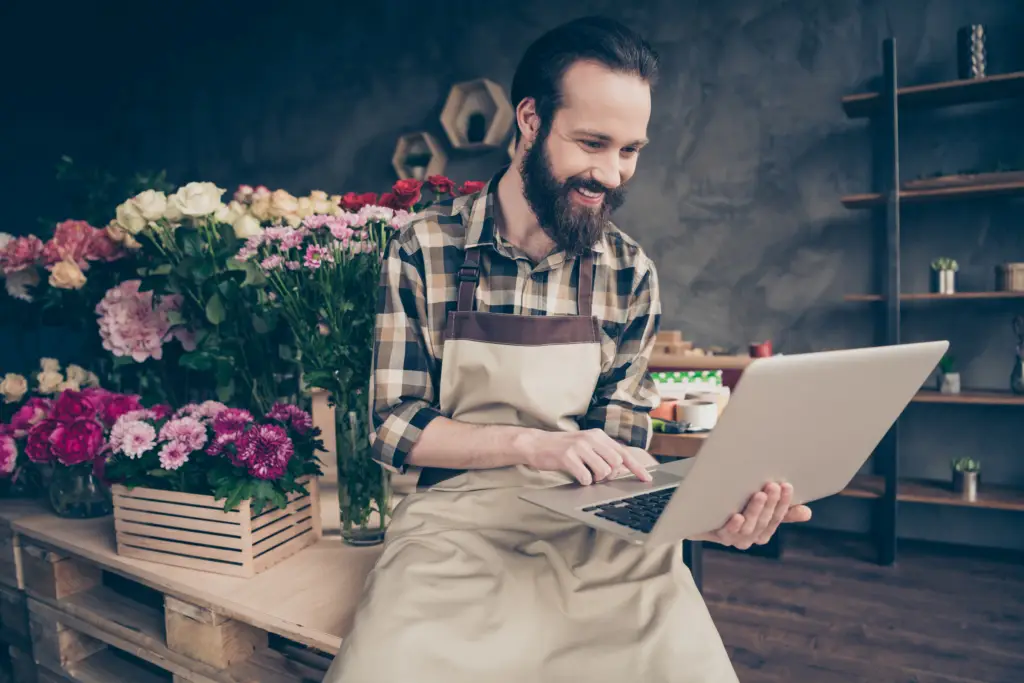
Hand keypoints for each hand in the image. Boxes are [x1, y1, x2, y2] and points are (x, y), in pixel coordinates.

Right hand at [524, 429, 653, 484]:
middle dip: (609, 475)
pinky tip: (576, 476)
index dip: (637, 468)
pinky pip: (586, 477)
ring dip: (596, 479)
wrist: (537, 444)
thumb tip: (620, 469)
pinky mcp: (567, 456)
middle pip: (615, 464)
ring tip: (586, 474)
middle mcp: (591, 438)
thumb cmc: (563, 449)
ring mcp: (579, 446)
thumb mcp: (586, 446)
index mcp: (598, 435)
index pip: (623, 453)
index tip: (646, 479)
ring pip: (603, 471)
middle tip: (597, 475)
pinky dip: (583, 481)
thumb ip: (603, 453)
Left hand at [695, 482, 811, 548]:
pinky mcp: (713, 535)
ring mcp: (731, 538)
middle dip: (770, 505)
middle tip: (773, 486)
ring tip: (759, 494)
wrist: (693, 511)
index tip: (787, 486)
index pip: (777, 518)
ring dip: (754, 511)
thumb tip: (807, 513)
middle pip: (763, 522)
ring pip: (747, 528)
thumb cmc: (731, 506)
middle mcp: (748, 538)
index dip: (784, 504)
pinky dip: (732, 526)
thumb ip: (781, 510)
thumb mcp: (757, 505)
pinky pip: (725, 533)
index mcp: (761, 531)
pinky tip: (736, 516)